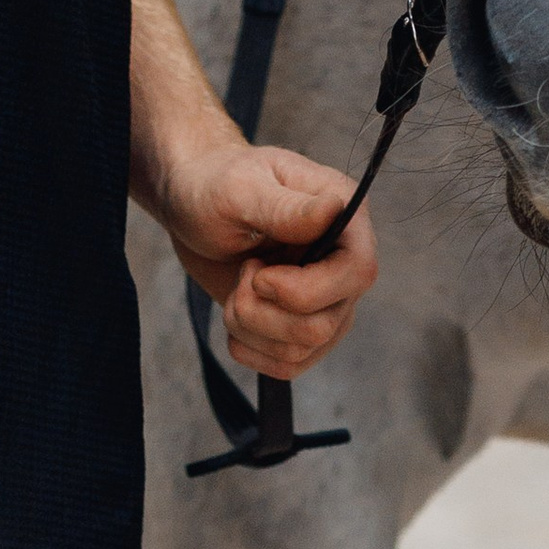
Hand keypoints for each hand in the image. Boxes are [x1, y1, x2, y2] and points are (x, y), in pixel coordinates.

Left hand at [154, 135, 379, 381]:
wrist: (190, 205)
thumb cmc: (213, 184)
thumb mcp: (239, 189)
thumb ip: (285, 208)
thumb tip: (334, 210)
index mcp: (344, 216)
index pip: (358, 272)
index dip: (307, 290)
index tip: (258, 274)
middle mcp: (343, 260)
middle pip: (328, 323)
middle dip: (266, 313)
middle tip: (242, 274)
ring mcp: (326, 296)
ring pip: (304, 348)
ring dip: (251, 327)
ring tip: (236, 287)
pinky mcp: (301, 323)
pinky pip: (290, 364)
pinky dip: (251, 349)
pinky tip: (235, 317)